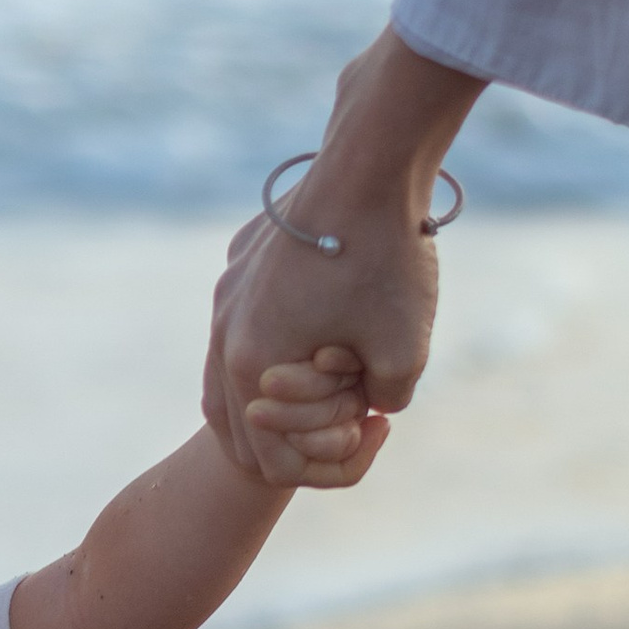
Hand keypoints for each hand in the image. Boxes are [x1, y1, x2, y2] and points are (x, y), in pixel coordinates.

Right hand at [207, 209, 432, 486]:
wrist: (370, 164)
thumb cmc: (385, 261)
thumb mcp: (405, 355)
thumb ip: (383, 401)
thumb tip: (369, 404)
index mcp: (250, 367)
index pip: (271, 464)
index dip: (331, 463)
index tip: (375, 424)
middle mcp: (223, 332)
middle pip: (243, 427)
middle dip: (302, 432)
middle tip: (358, 405)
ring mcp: (227, 294)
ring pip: (237, 374)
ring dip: (288, 389)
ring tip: (343, 372)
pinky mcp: (242, 262)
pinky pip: (248, 323)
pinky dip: (282, 342)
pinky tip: (333, 316)